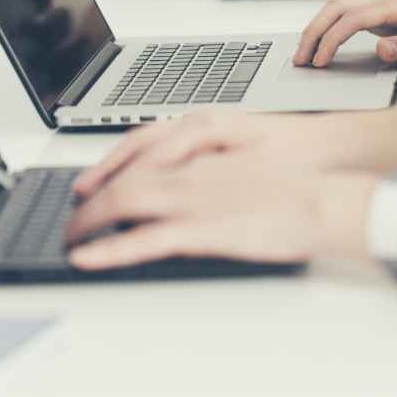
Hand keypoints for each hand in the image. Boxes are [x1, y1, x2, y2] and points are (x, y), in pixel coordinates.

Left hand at [65, 111, 396, 268]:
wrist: (323, 187)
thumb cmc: (294, 166)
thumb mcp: (244, 148)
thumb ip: (210, 154)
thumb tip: (188, 167)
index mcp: (203, 139)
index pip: (140, 145)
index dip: (109, 163)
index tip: (91, 180)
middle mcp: (191, 163)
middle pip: (125, 175)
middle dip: (92, 194)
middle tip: (75, 212)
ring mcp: (194, 195)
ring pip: (126, 202)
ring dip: (92, 219)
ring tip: (72, 235)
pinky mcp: (202, 229)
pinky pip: (145, 239)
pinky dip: (111, 248)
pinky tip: (90, 257)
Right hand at [294, 0, 396, 67]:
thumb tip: (380, 50)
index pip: (353, 18)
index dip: (333, 39)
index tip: (321, 60)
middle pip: (335, 7)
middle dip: (313, 32)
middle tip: (300, 58)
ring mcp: (377, 0)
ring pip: (335, 7)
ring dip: (315, 28)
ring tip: (303, 54)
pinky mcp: (376, 8)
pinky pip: (343, 12)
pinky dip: (326, 26)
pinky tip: (320, 43)